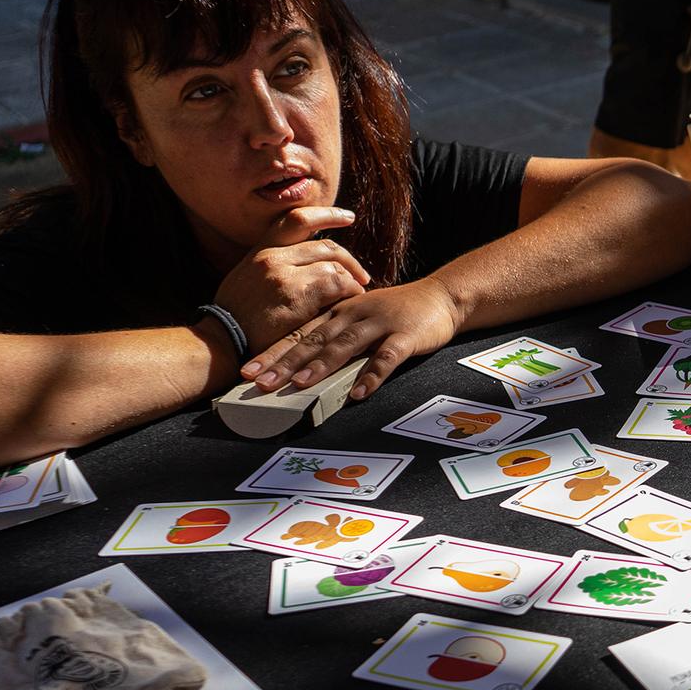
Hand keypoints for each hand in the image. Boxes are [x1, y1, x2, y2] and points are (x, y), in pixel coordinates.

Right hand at [212, 207, 370, 352]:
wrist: (219, 344)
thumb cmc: (236, 320)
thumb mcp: (246, 280)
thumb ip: (272, 267)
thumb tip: (303, 264)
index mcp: (260, 251)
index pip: (297, 220)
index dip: (327, 215)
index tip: (348, 216)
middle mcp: (271, 257)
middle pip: (325, 246)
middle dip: (349, 260)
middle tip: (362, 276)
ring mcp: (282, 275)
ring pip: (333, 266)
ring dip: (351, 280)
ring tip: (356, 295)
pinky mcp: (295, 296)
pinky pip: (335, 284)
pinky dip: (349, 292)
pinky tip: (350, 303)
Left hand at [240, 278, 462, 398]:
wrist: (442, 296)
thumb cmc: (398, 311)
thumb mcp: (360, 316)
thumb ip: (335, 335)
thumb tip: (302, 365)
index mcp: (339, 312)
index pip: (300, 333)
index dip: (273, 353)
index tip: (248, 372)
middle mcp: (353, 315)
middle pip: (314, 339)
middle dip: (285, 362)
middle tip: (261, 383)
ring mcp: (380, 324)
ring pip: (345, 345)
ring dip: (321, 365)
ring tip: (300, 385)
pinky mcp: (406, 336)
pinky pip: (387, 358)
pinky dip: (372, 375)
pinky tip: (359, 393)